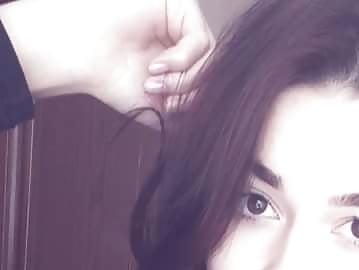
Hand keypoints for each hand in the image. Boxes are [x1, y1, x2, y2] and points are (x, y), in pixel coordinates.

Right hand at [80, 0, 215, 128]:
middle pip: (215, 71)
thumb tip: (217, 115)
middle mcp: (185, 41)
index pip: (211, 84)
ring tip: (155, 80)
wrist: (84, 58)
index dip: (197, 102)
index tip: (169, 109)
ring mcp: (183, 23)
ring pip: (211, 57)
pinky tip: (158, 64)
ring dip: (186, 77)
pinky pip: (199, 40)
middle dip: (192, 91)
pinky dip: (182, 59)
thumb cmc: (114, 81)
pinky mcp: (179, 6)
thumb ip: (189, 110)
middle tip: (165, 97)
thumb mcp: (160, 106)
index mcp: (183, 65)